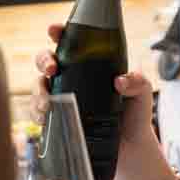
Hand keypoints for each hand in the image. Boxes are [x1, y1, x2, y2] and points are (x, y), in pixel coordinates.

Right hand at [33, 23, 158, 155]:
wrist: (131, 148)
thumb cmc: (135, 116)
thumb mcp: (142, 94)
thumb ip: (137, 82)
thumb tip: (120, 80)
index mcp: (91, 67)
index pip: (71, 45)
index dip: (59, 34)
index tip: (54, 31)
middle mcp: (73, 80)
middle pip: (47, 61)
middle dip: (43, 60)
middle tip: (51, 68)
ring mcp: (63, 99)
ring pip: (38, 86)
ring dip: (37, 92)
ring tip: (47, 103)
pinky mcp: (59, 119)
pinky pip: (38, 112)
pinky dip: (36, 113)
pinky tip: (44, 118)